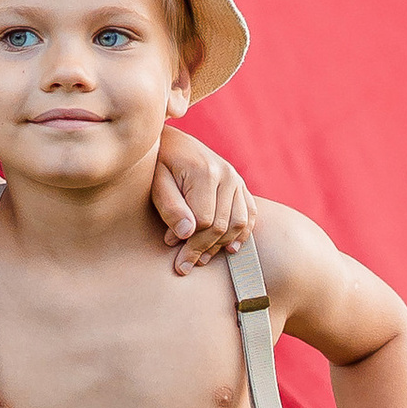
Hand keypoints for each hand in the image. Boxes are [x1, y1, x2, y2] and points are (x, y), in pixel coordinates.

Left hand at [152, 132, 253, 272]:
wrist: (172, 141)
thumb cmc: (158, 164)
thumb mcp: (156, 182)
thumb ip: (170, 206)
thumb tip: (186, 234)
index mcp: (205, 172)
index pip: (205, 221)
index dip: (189, 242)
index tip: (173, 253)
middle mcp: (227, 175)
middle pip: (223, 225)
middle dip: (203, 249)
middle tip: (185, 266)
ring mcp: (237, 179)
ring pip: (240, 223)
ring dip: (222, 246)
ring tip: (202, 259)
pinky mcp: (240, 185)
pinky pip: (250, 214)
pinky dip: (242, 234)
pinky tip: (228, 248)